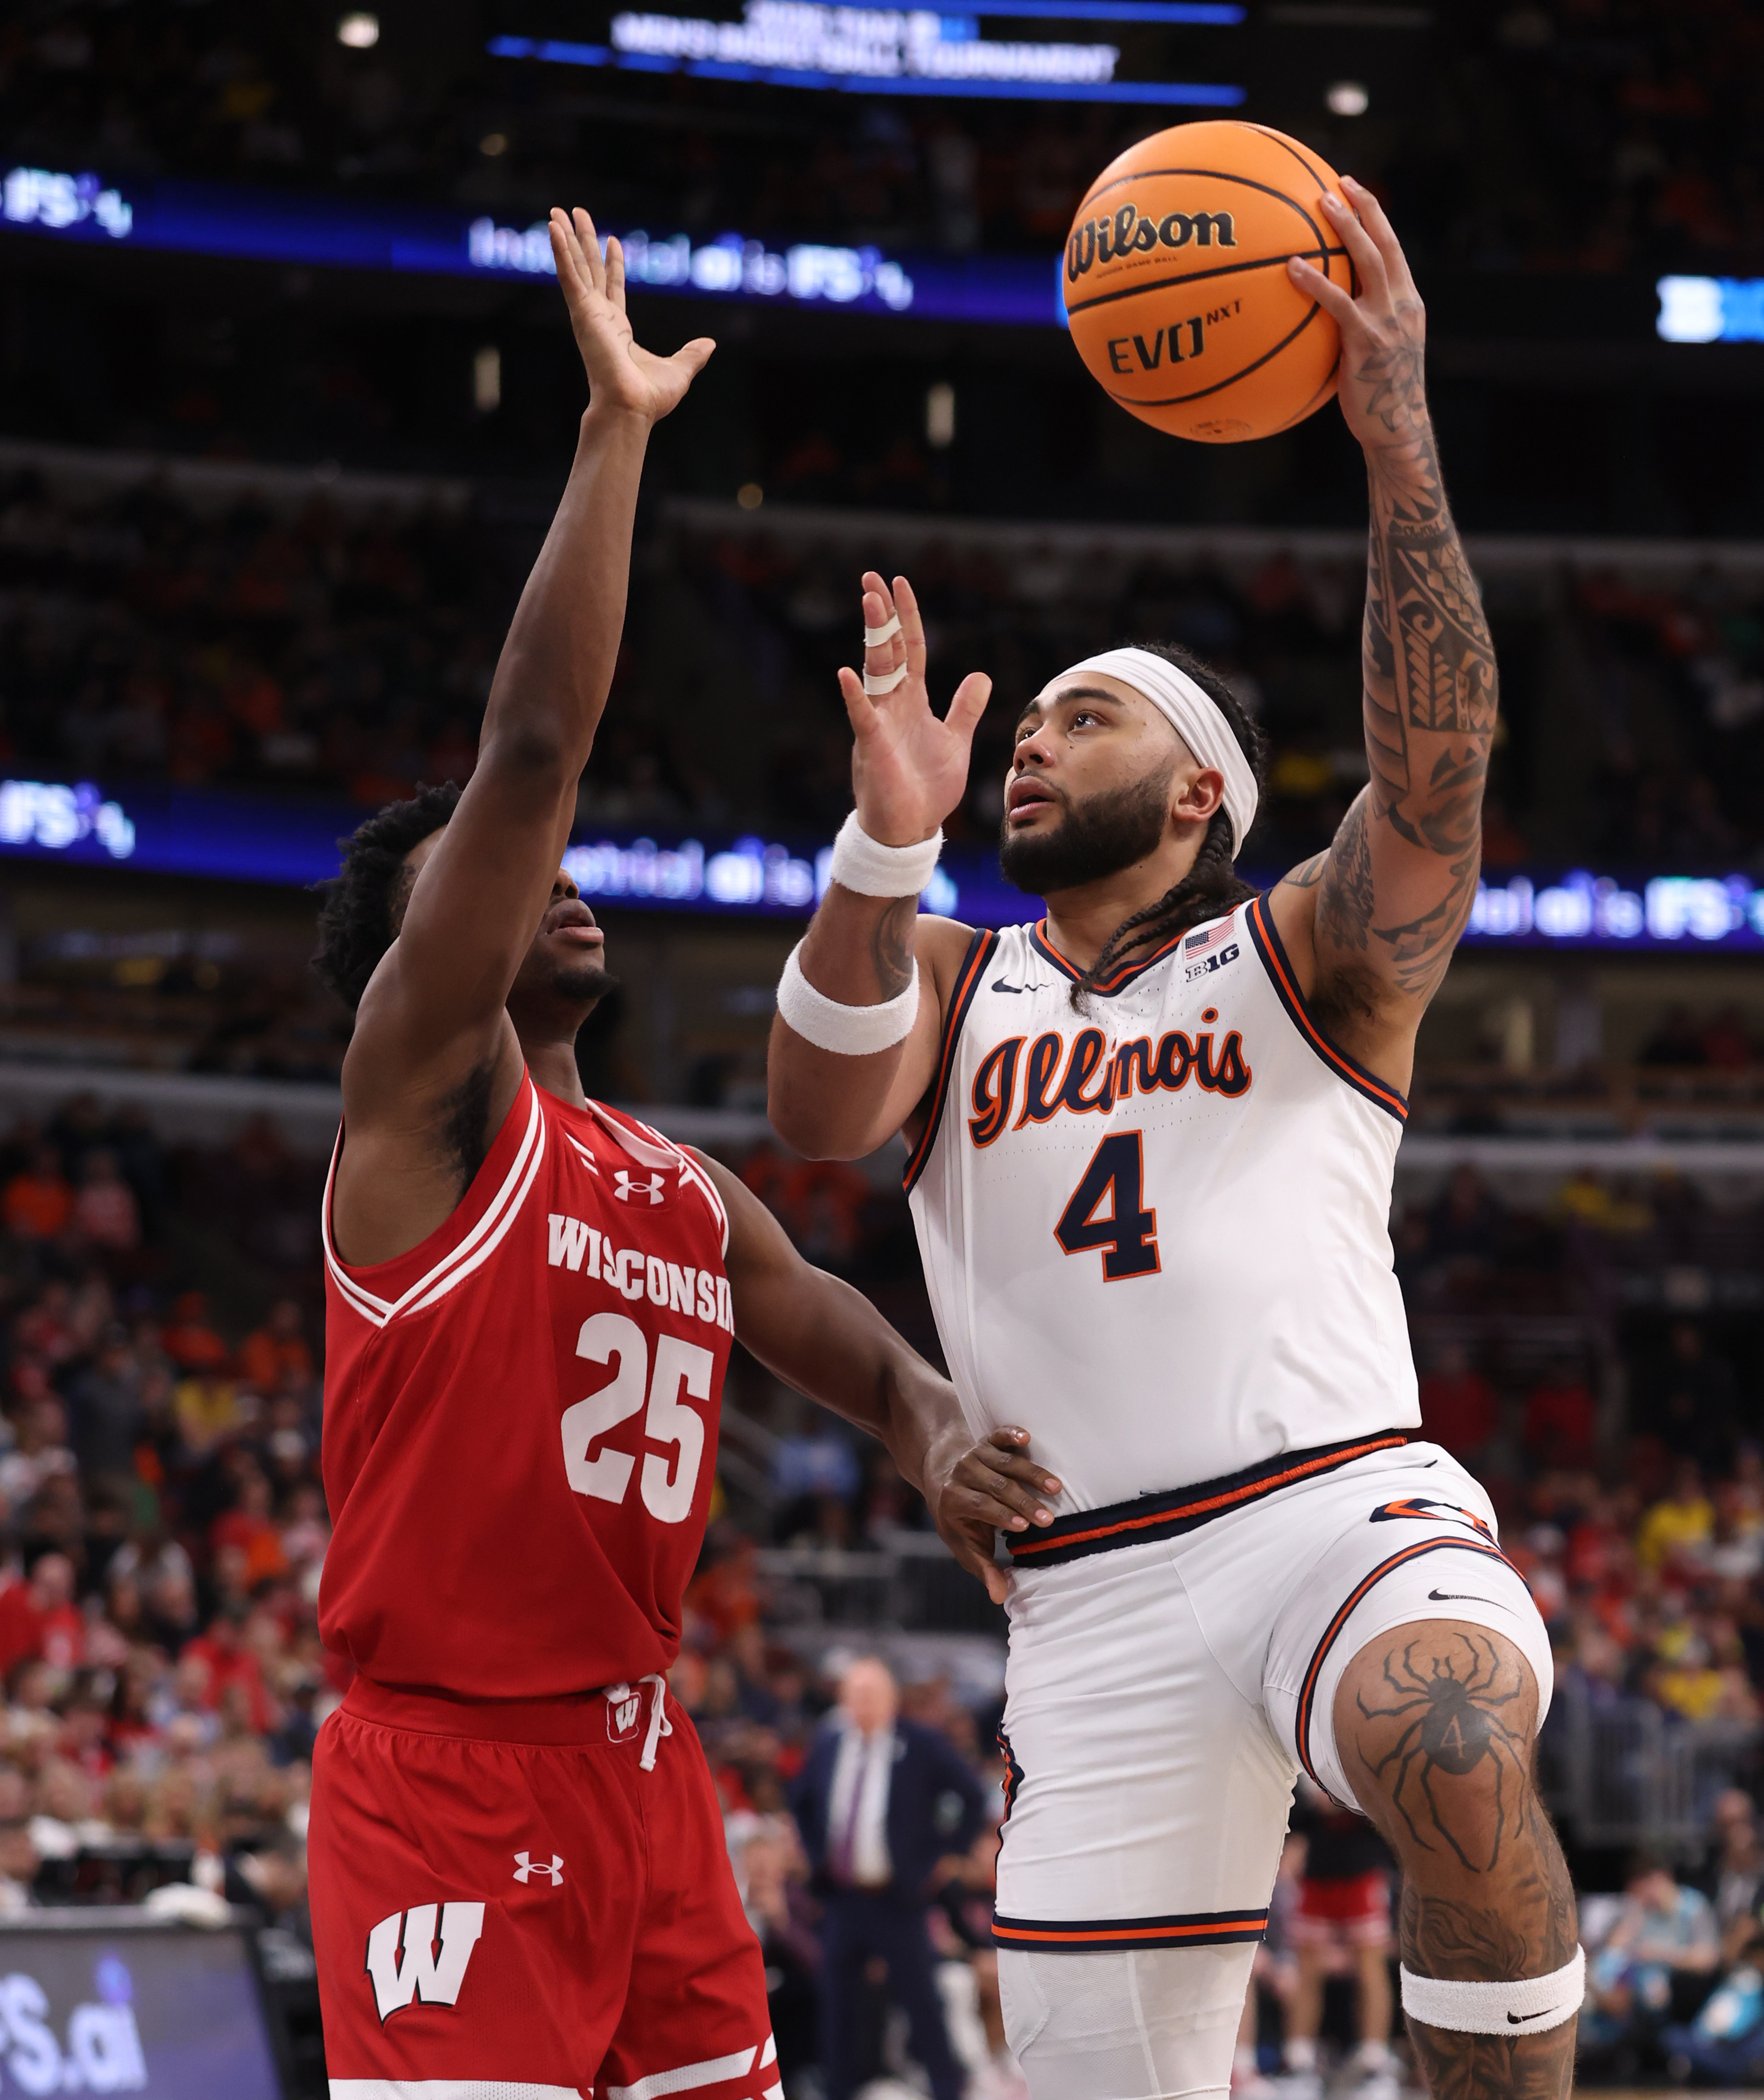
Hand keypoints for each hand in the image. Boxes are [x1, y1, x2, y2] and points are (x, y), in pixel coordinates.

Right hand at [548, 207, 713, 424]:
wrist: (632, 408)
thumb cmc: (650, 398)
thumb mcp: (680, 371)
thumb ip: (693, 355)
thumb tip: (709, 345)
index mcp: (618, 330)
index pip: (613, 288)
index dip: (613, 264)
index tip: (612, 240)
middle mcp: (599, 318)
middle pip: (590, 269)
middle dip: (583, 241)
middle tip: (574, 213)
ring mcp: (588, 314)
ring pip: (575, 266)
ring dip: (565, 238)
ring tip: (556, 211)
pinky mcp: (582, 313)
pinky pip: (568, 275)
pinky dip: (560, 251)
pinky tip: (553, 228)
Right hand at [837, 572, 990, 846]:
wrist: (911, 829)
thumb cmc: (928, 788)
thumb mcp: (956, 741)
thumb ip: (965, 708)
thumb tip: (980, 674)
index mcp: (913, 701)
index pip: (912, 649)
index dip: (908, 617)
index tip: (899, 584)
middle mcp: (893, 706)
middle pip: (888, 650)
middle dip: (882, 614)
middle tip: (872, 578)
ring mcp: (880, 724)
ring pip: (875, 672)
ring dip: (874, 637)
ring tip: (870, 602)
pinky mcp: (873, 748)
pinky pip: (861, 717)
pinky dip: (854, 697)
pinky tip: (846, 673)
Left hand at [922, 1425, 1061, 1605]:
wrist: (940, 1475)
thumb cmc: (957, 1518)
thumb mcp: (963, 1545)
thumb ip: (983, 1568)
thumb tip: (999, 1597)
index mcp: (954, 1500)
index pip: (980, 1507)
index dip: (1001, 1516)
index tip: (1024, 1526)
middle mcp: (963, 1474)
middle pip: (995, 1487)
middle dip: (1022, 1502)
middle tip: (1048, 1517)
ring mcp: (975, 1455)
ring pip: (1004, 1463)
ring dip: (1030, 1474)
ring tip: (1055, 1487)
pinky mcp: (987, 1442)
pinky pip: (999, 1436)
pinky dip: (1011, 1434)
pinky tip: (1027, 1437)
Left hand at [1287, 176, 1426, 458]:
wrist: (1396, 427)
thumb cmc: (1379, 395)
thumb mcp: (1378, 351)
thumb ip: (1361, 324)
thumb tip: (1326, 313)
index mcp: (1408, 302)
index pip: (1393, 248)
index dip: (1376, 216)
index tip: (1356, 191)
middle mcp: (1403, 304)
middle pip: (1385, 243)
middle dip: (1364, 208)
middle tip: (1339, 184)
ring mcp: (1387, 320)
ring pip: (1368, 260)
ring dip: (1346, 228)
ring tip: (1321, 204)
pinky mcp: (1366, 340)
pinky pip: (1338, 302)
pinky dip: (1316, 281)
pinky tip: (1292, 267)